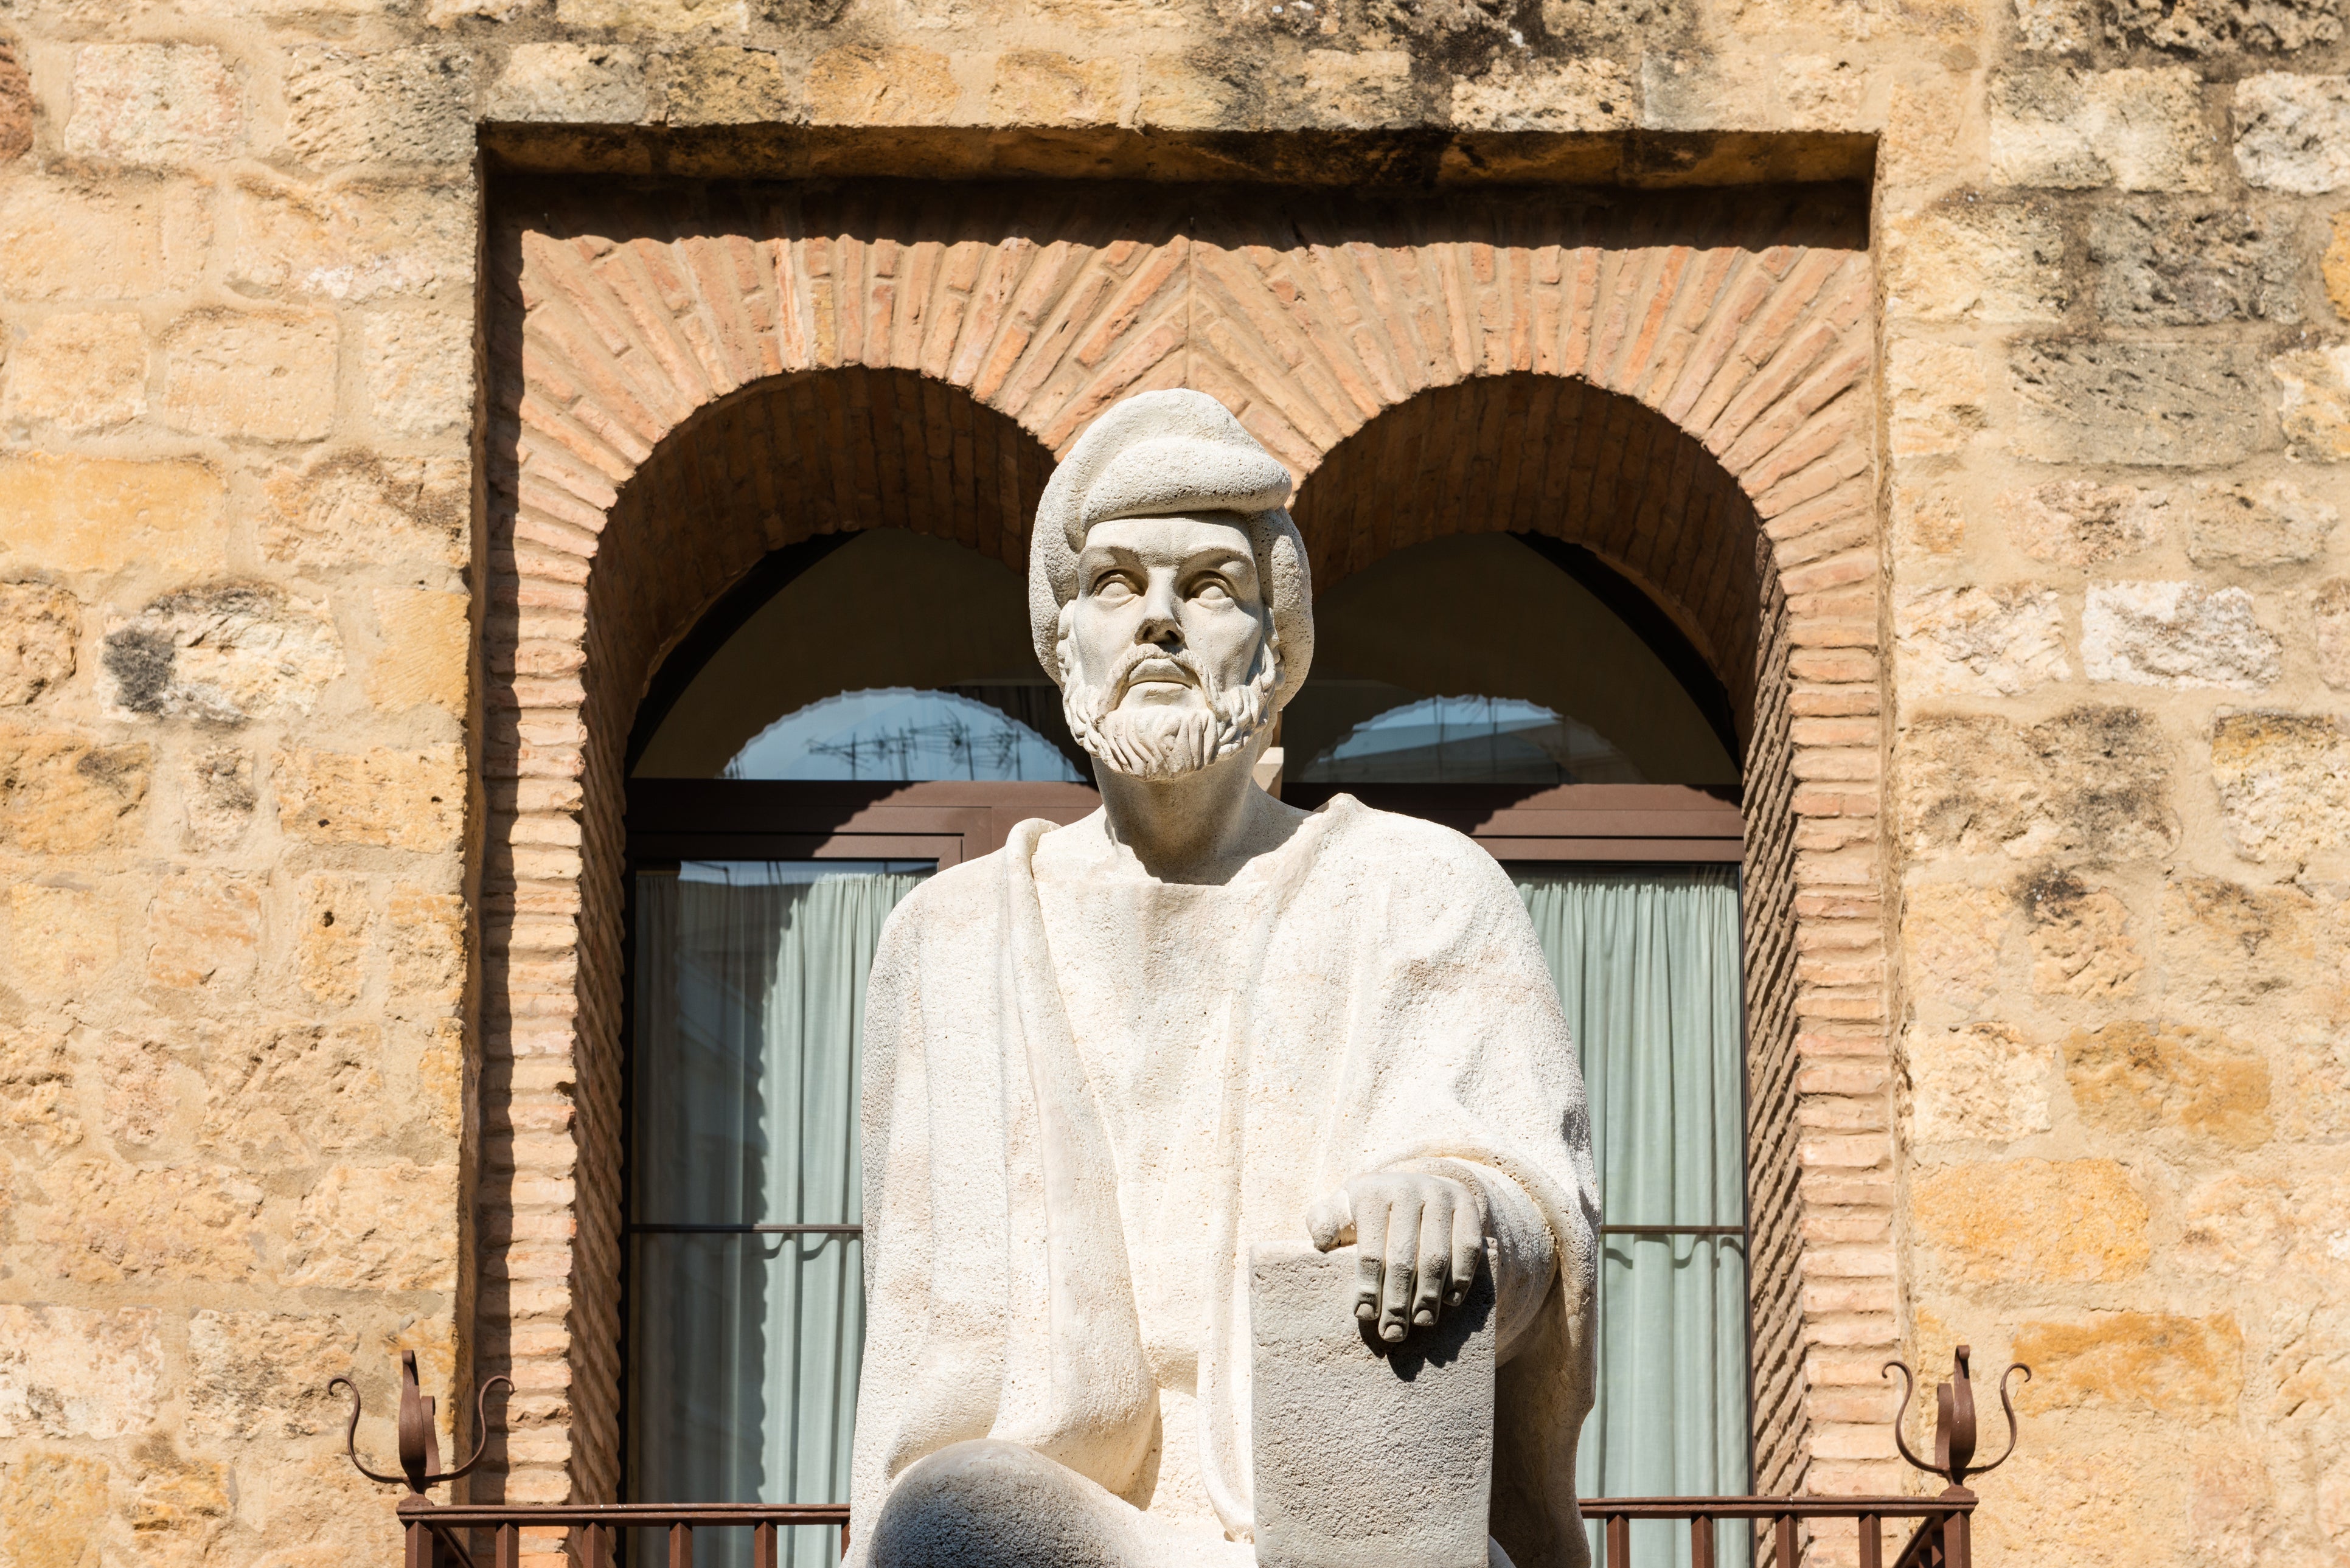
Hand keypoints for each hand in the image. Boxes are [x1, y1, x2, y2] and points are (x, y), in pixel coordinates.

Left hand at [1306, 1171, 1482, 1344]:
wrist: (1415, 1181)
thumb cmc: (1370, 1207)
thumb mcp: (1341, 1207)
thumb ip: (1324, 1222)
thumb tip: (1321, 1242)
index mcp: (1372, 1192)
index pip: (1370, 1251)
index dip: (1367, 1288)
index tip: (1366, 1316)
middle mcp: (1408, 1188)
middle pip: (1403, 1259)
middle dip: (1397, 1302)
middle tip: (1393, 1333)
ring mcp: (1441, 1194)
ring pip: (1436, 1256)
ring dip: (1429, 1297)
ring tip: (1421, 1322)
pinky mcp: (1468, 1204)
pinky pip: (1468, 1248)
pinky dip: (1460, 1278)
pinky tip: (1449, 1301)